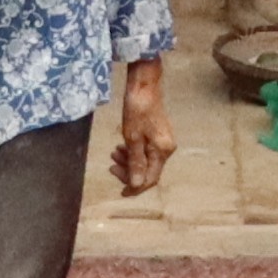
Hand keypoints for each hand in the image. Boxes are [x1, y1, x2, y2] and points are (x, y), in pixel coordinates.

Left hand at [110, 62, 170, 196]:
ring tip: (113, 153)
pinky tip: (121, 147)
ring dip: (128, 161)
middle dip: (129, 172)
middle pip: (148, 171)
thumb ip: (134, 162)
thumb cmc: (137, 108)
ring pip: (145, 161)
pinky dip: (133, 152)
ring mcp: (163, 141)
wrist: (144, 84)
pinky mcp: (158, 134)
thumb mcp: (132, 138)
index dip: (135, 187)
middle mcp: (166, 148)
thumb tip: (136, 184)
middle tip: (111, 167)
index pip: (150, 178)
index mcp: (162, 151)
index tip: (121, 192)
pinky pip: (145, 151)